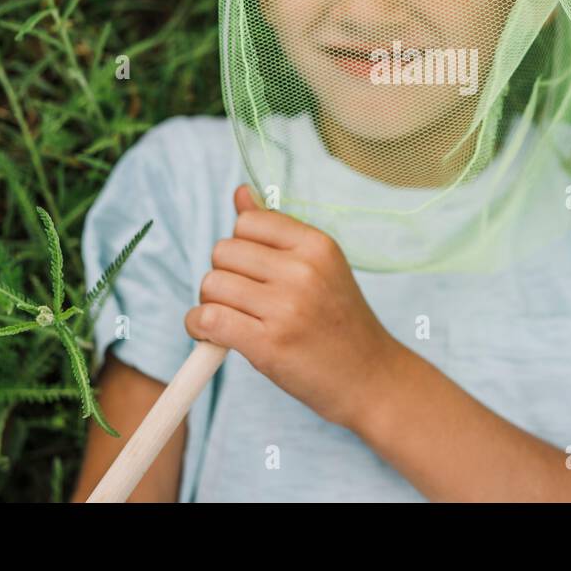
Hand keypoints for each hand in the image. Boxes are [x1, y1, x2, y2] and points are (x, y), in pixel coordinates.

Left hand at [185, 185, 406, 429]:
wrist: (370, 377)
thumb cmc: (340, 321)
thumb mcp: (320, 267)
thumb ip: (277, 230)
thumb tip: (239, 192)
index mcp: (317, 245)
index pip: (247, 222)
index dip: (241, 246)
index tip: (253, 272)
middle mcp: (303, 270)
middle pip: (223, 251)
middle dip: (224, 275)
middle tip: (243, 301)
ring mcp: (286, 308)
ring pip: (211, 284)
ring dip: (211, 303)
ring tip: (234, 320)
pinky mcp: (269, 344)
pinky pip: (208, 318)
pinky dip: (199, 326)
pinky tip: (214, 336)